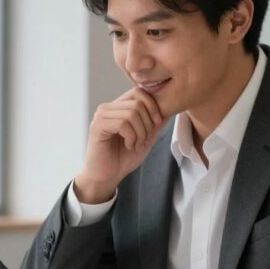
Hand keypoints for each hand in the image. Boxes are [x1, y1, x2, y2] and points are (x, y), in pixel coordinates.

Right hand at [75, 87, 167, 202]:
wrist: (107, 176)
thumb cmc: (123, 158)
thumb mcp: (146, 138)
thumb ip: (155, 123)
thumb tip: (171, 107)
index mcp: (118, 107)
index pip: (139, 92)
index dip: (153, 105)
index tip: (157, 123)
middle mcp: (108, 108)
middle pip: (138, 103)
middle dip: (147, 125)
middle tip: (143, 141)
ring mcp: (101, 116)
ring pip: (131, 114)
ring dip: (140, 133)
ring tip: (136, 145)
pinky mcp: (97, 126)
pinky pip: (122, 123)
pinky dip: (131, 137)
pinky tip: (128, 146)